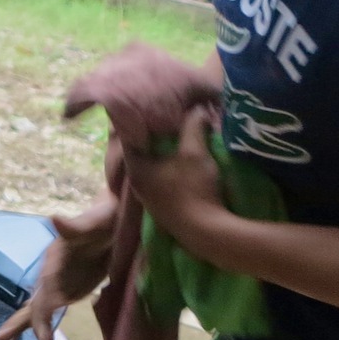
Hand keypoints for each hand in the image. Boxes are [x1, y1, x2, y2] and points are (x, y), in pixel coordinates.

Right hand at [0, 190, 121, 339]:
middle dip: (16, 323)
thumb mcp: (93, 221)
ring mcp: (60, 282)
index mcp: (53, 261)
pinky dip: (44, 322)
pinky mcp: (71, 287)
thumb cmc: (104, 218)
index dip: (42, 318)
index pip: (43, 296)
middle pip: (33, 303)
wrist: (112, 218)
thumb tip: (54, 218)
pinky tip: (39, 335)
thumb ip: (74, 225)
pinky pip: (53, 307)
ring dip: (23, 325)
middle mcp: (51, 274)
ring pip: (38, 307)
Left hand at [121, 103, 224, 242]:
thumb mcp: (194, 151)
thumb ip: (193, 126)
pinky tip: (186, 163)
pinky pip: (163, 181)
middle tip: (169, 119)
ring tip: (180, 138)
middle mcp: (137, 185)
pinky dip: (171, 169)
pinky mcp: (163, 209)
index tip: (152, 108)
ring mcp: (149, 199)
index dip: (141, 120)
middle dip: (156, 136)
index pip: (130, 137)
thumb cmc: (194, 188)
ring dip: (165, 154)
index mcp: (136, 169)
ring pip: (154, 168)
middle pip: (143, 152)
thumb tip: (196, 109)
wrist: (207, 231)